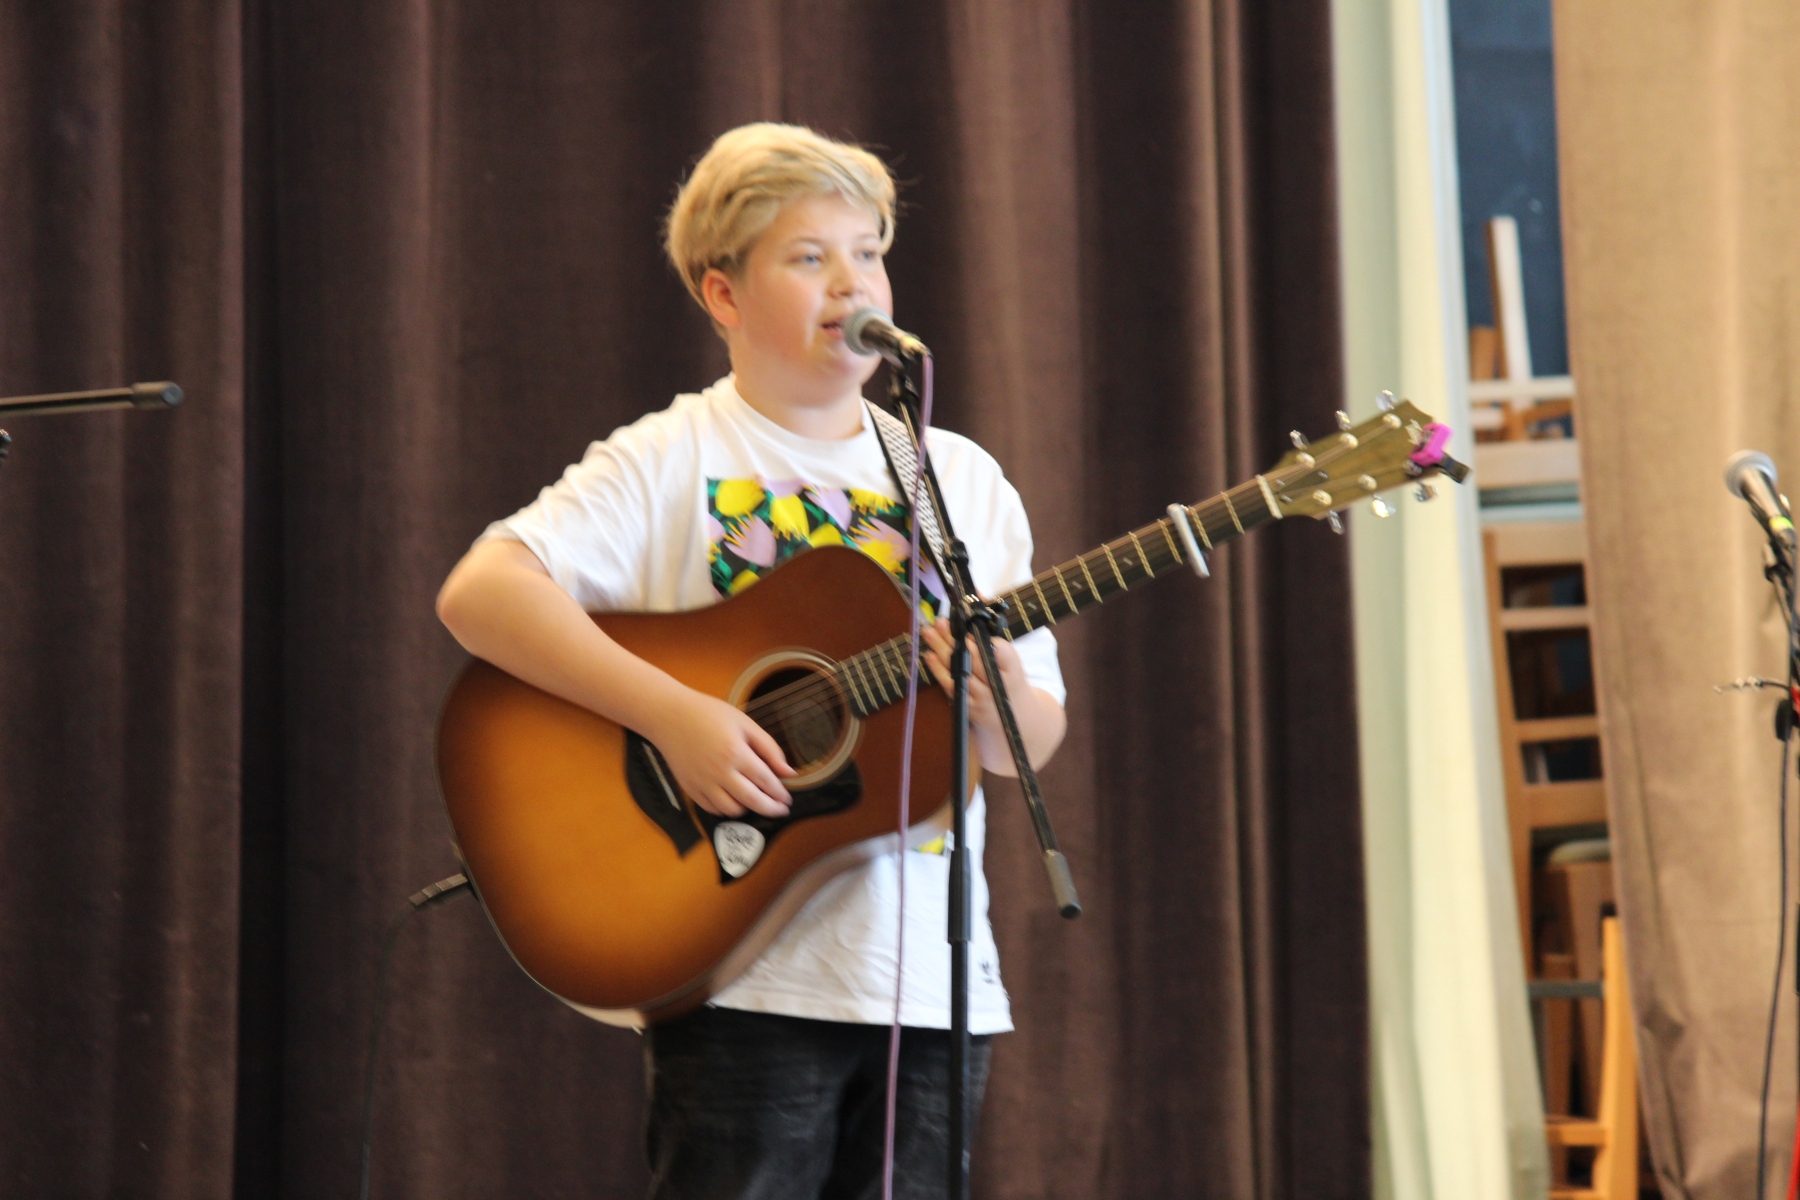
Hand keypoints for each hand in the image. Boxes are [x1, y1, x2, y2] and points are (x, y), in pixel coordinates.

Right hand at [646, 688, 794, 818]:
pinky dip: (726, 809)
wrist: (670, 716)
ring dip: (748, 809)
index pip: (766, 782)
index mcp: (736, 753)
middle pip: (752, 801)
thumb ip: (769, 749)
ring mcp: (703, 783)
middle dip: (770, 809)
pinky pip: (712, 809)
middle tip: (780, 810)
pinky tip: (733, 800)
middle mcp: (720, 772)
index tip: (787, 800)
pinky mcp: (690, 789)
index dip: (780, 794)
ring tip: (755, 801)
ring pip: (732, 810)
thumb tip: (789, 773)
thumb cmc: (708, 714)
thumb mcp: (745, 724)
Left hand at [920, 617, 1029, 738]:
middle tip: (941, 622)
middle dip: (957, 640)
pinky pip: (951, 687)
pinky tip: (928, 655)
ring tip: (929, 632)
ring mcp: (982, 699)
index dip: (986, 642)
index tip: (970, 629)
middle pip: (976, 661)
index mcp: (1014, 671)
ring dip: (943, 651)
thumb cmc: (1009, 678)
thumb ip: (992, 626)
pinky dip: (939, 670)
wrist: (1016, 719)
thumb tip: (975, 592)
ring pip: (961, 672)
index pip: (1004, 655)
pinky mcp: (968, 708)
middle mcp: (999, 687)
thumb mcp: (1010, 655)